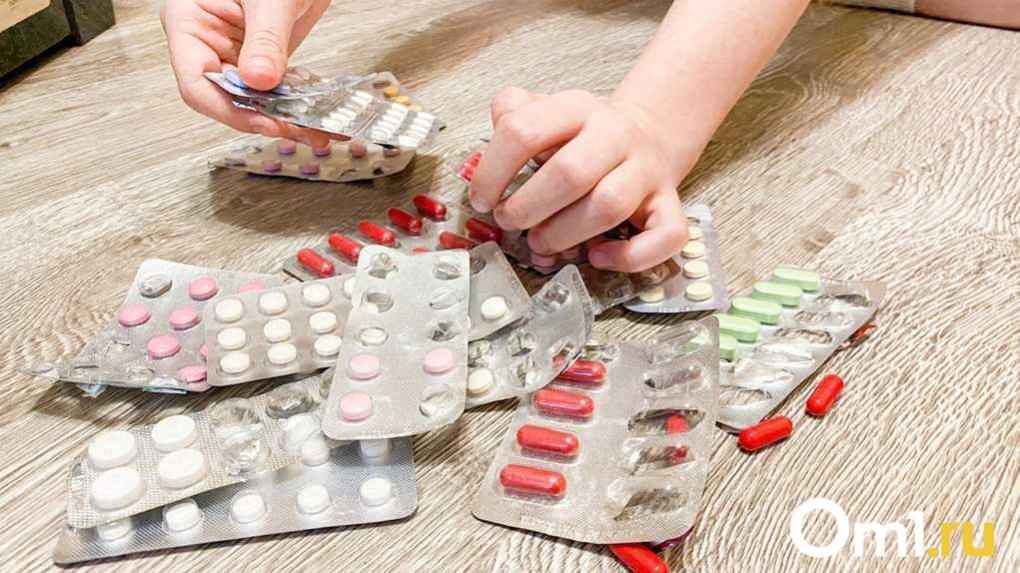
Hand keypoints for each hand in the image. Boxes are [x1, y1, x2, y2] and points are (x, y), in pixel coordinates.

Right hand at [161, 0, 331, 146]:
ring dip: (283, 119)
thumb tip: (260, 81)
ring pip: (251, 100)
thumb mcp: (270, 1)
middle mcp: (207, 41)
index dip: (229, 109)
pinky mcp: (261, 57)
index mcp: (189, 21)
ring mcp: (234, 51)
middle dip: (261, 119)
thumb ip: (265, 41)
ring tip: (314, 131)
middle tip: (296, 130)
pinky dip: (294, 106)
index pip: (196, 82)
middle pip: (224, 98)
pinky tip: (315, 119)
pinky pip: (272, 90)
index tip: (263, 121)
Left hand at [469, 87, 698, 272]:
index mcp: (577, 109)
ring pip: (610, 206)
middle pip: (569, 172)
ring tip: (541, 244)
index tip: (481, 199)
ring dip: (566, 234)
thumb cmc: (585, 137)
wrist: (650, 134)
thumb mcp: (549, 113)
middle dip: (528, 207)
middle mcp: (616, 135)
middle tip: (509, 223)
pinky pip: (665, 235)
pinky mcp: (669, 205)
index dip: (492, 171)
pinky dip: (630, 257)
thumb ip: (516, 113)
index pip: (524, 131)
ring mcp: (646, 172)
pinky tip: (598, 257)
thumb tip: (498, 122)